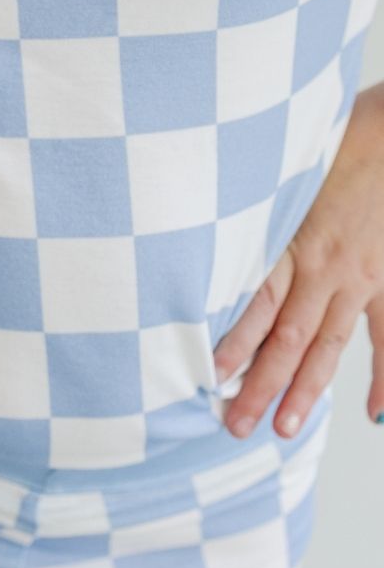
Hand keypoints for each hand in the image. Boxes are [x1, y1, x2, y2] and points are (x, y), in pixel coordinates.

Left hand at [211, 83, 383, 439]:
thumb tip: (201, 216)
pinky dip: (382, 377)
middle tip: (234, 425)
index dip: (235, 342)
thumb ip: (252, 204)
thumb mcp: (282, 169)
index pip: (258, 304)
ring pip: (328, 345)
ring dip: (305, 389)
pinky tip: (372, 412)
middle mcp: (326, 267)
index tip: (210, 376)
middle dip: (261, 385)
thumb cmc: (335, 138)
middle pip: (287, 338)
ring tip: (284, 429)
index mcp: (293, 240)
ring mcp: (360, 277)